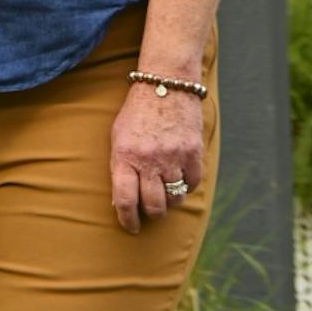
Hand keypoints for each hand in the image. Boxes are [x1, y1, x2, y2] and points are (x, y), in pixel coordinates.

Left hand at [110, 83, 202, 232]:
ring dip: (170, 200)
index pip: (125, 200)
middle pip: (153, 206)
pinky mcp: (193, 153)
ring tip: (166, 188)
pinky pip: (192, 185)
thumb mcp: (118, 136)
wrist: (165, 83)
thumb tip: (121, 203)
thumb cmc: (137, 112)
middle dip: (152, 213)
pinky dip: (187, 186)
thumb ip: (119, 167)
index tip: (131, 227)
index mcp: (125, 155)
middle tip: (152, 209)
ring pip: (174, 200)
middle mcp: (148, 159)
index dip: (127, 220)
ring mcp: (172, 157)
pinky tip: (180, 176)